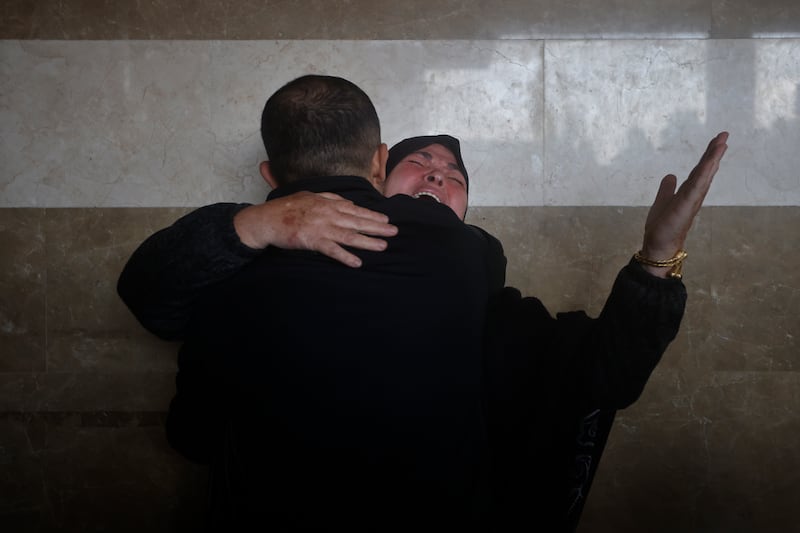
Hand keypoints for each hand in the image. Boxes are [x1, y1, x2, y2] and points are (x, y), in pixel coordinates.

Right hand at [234, 191, 397, 267]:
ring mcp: (321, 228)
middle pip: (357, 221)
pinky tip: (357, 263)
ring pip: (350, 235)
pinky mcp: (312, 241)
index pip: (355, 209)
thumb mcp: (310, 196)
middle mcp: (328, 214)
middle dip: (377, 226)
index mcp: (327, 203)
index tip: (385, 219)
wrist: (267, 219)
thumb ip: (329, 199)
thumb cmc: (286, 208)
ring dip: (368, 241)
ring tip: (383, 246)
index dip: (371, 214)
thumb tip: (346, 202)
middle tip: (394, 231)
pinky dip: (345, 257)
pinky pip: (332, 250)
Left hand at [640, 132, 728, 276]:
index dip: (708, 156)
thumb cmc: (662, 228)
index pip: (699, 171)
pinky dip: (704, 174)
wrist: (658, 246)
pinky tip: (710, 162)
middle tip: (724, 135)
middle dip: (714, 153)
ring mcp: (691, 200)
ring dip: (712, 159)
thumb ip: (667, 189)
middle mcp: (693, 195)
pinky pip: (697, 186)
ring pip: (704, 175)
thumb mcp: (662, 202)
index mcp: (688, 193)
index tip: (717, 141)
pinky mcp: (686, 205)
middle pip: (706, 170)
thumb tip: (670, 175)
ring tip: (722, 143)